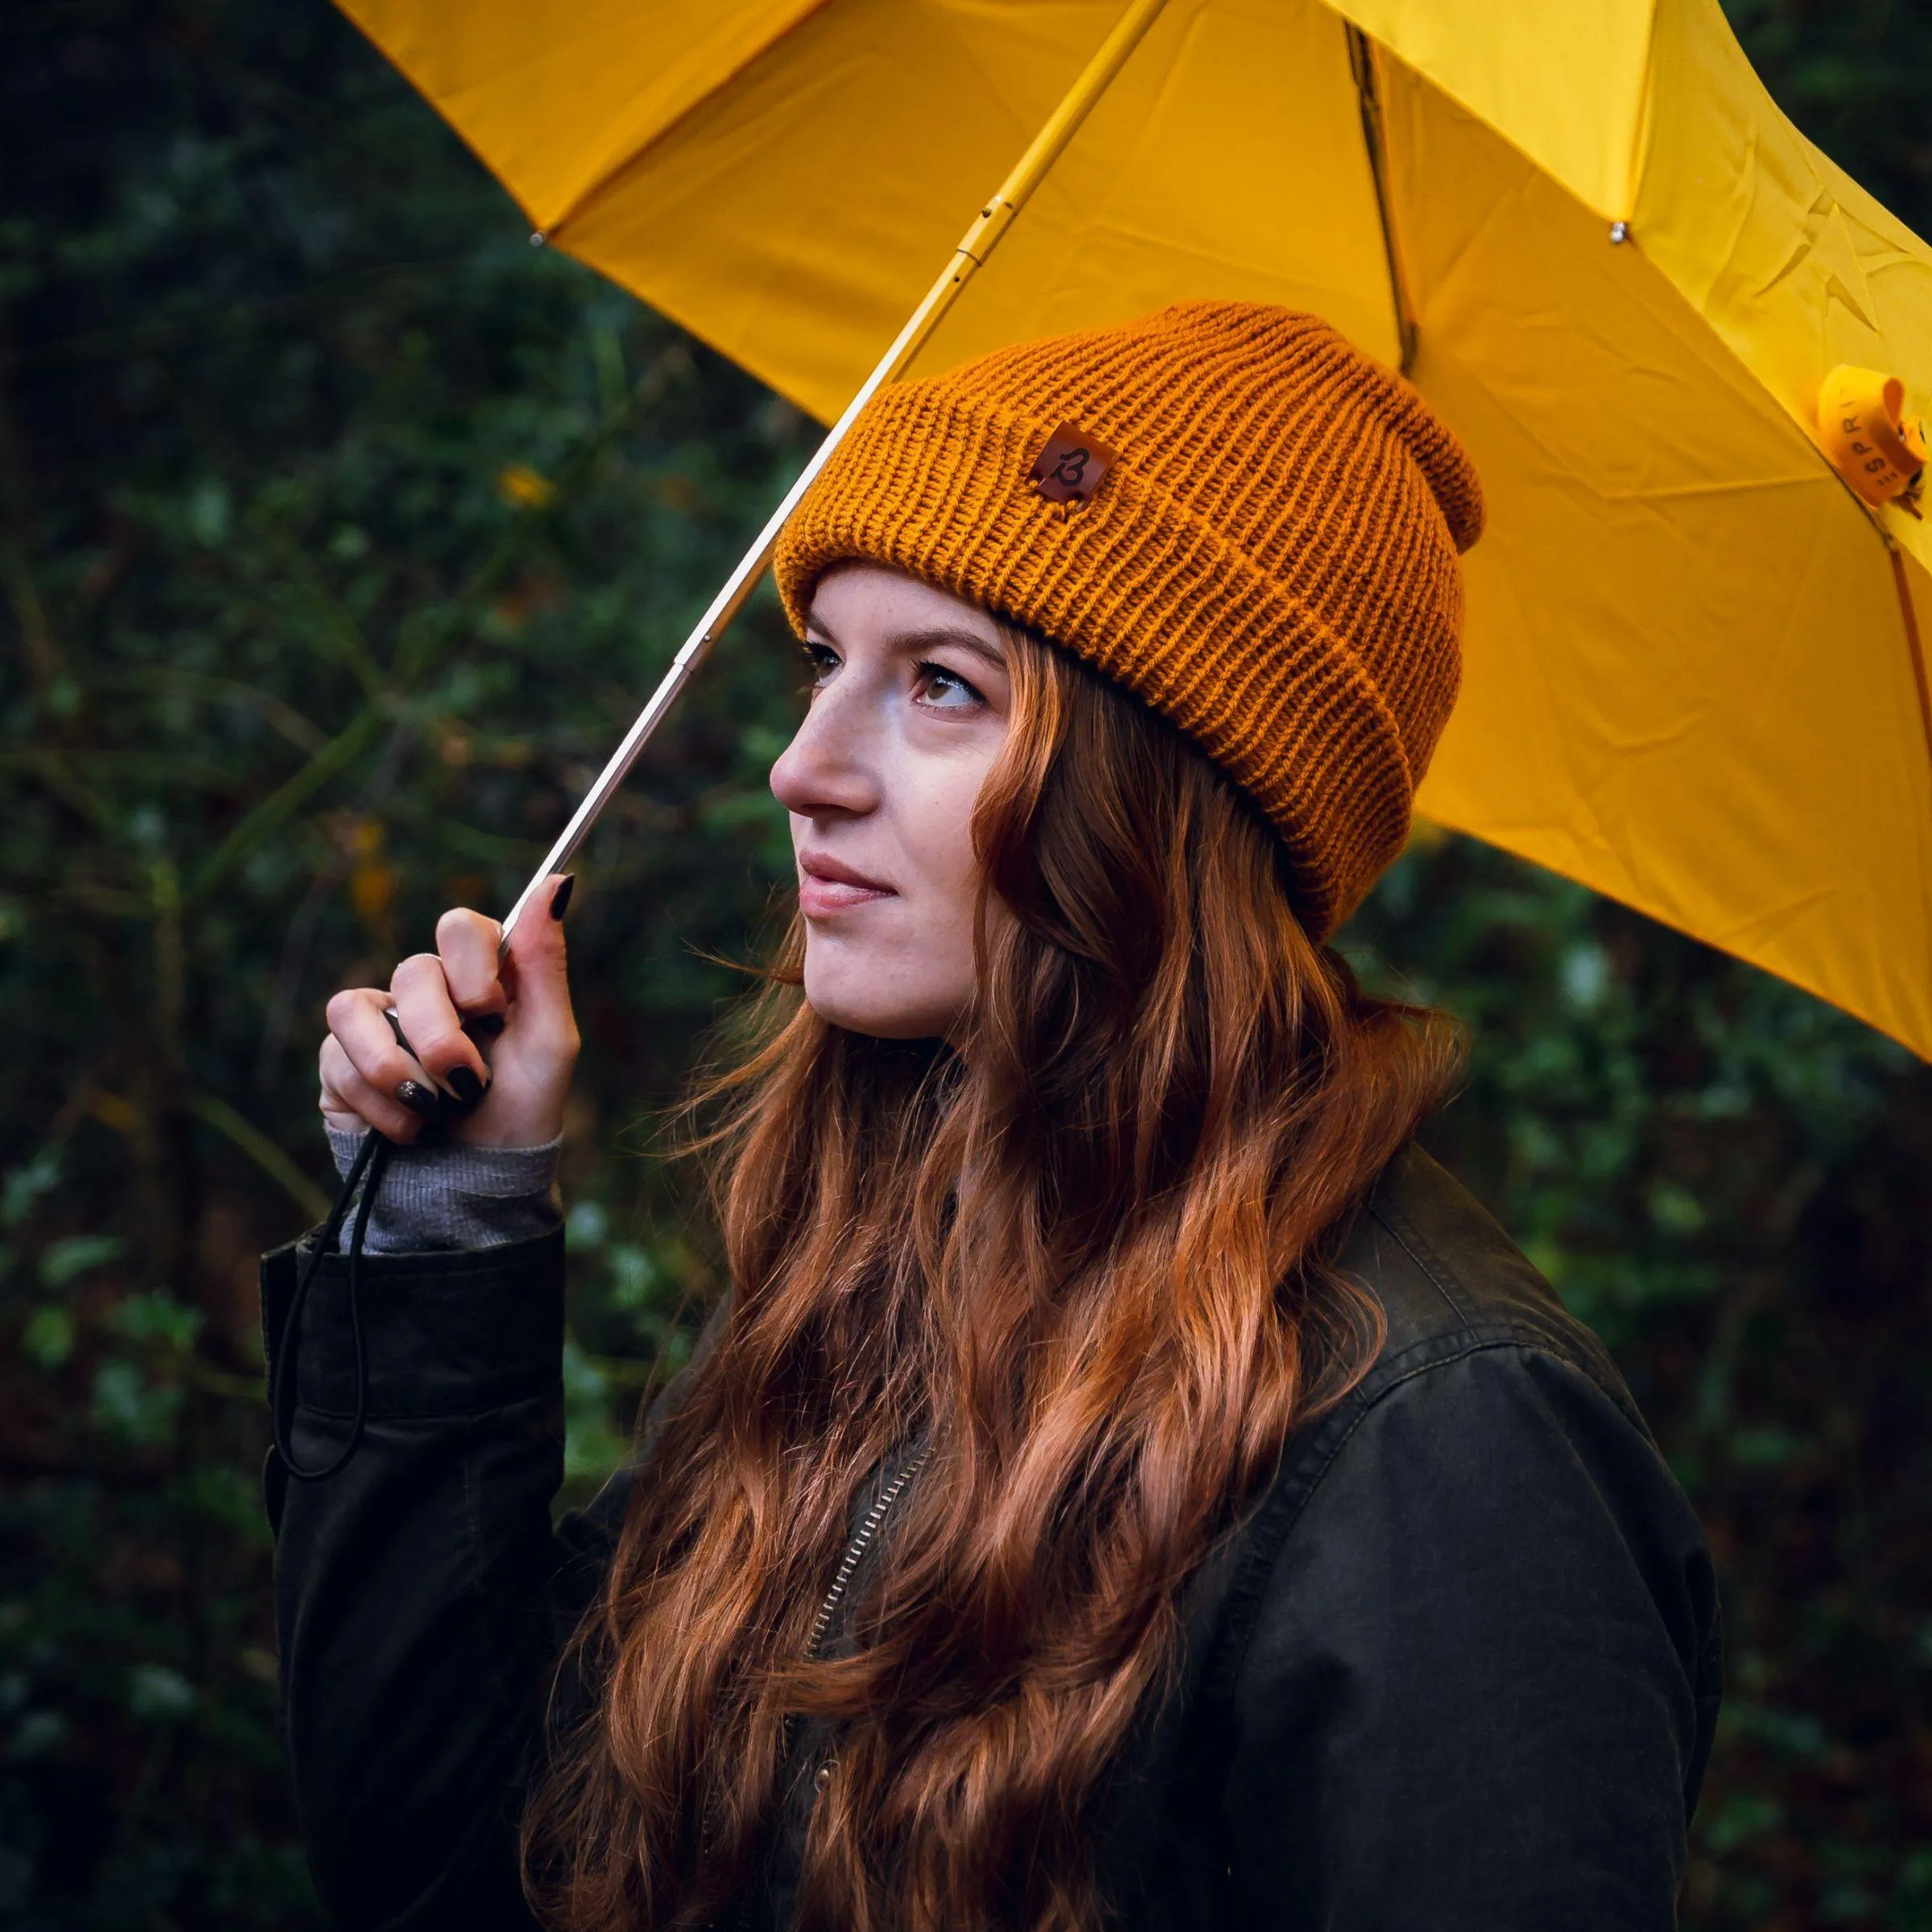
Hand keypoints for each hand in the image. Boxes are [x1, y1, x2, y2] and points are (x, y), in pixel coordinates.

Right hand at [318, 875, 579, 1147]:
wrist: (480, 1182)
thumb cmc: (522, 1110)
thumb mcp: (552, 1041)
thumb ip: (546, 962)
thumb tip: (558, 881)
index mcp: (479, 977)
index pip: (459, 926)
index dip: (473, 967)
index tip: (494, 1012)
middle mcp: (425, 991)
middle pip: (413, 971)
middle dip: (443, 1037)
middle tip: (470, 1082)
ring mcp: (378, 1023)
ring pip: (356, 1007)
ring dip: (402, 1069)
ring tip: (437, 1107)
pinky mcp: (340, 1063)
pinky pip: (336, 1057)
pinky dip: (380, 1102)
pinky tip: (409, 1126)